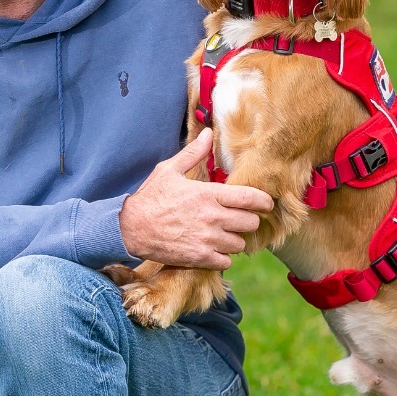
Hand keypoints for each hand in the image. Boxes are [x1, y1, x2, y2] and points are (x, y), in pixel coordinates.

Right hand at [120, 129, 273, 269]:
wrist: (130, 228)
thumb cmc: (150, 198)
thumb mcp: (169, 170)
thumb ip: (193, 154)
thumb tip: (208, 133)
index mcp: (208, 194)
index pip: (250, 198)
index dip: (264, 201)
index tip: (266, 203)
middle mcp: (212, 218)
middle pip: (251, 223)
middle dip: (248, 220)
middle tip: (239, 219)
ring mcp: (207, 240)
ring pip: (240, 243)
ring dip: (234, 239)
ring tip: (223, 235)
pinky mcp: (199, 258)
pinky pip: (226, 262)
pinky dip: (223, 257)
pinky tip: (213, 249)